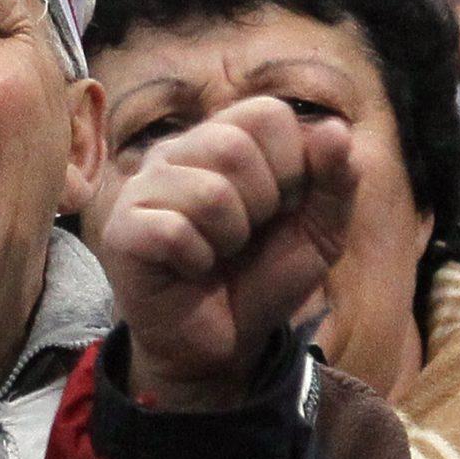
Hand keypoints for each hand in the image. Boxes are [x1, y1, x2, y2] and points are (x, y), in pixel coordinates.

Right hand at [95, 95, 355, 410]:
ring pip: (209, 193)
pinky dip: (197, 261)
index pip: (268, 113)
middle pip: (233, 146)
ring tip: (218, 253)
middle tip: (246, 236)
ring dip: (230, 239)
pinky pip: (173, 232)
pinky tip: (190, 269)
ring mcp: (143, 188)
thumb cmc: (263, 277)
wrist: (223, 345)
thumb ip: (336, 179)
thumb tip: (336, 129)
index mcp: (223, 137)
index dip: (292, 165)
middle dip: (261, 204)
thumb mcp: (320, 231)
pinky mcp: (123, 230)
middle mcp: (177, 151)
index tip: (281, 207)